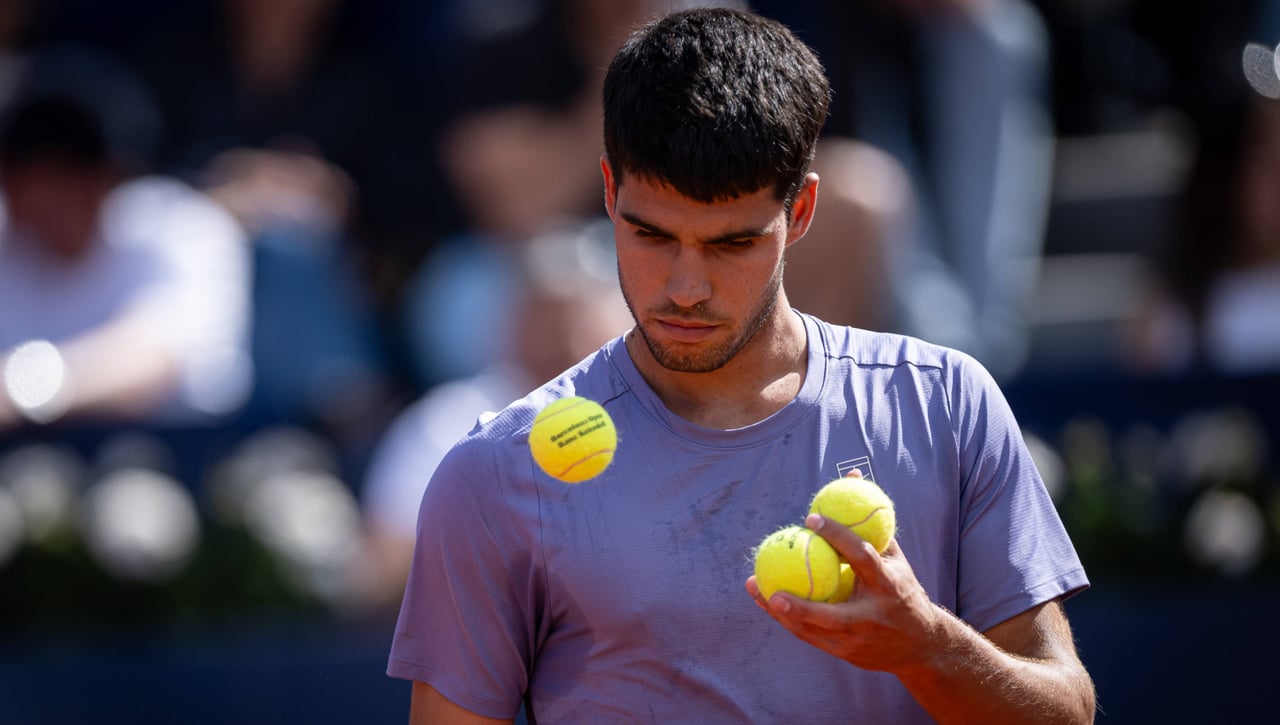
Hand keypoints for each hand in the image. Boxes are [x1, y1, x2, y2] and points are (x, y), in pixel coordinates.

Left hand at [745, 512, 943, 673]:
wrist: (921, 645)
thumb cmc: (902, 590)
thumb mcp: (895, 559)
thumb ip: (871, 525)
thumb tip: (853, 478)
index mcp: (888, 585)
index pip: (861, 557)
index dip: (838, 536)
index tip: (810, 518)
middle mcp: (872, 616)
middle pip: (833, 615)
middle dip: (802, 606)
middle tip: (771, 587)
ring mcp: (859, 640)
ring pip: (814, 631)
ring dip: (782, 613)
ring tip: (755, 587)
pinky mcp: (847, 653)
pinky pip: (810, 636)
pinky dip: (787, 619)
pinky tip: (766, 601)